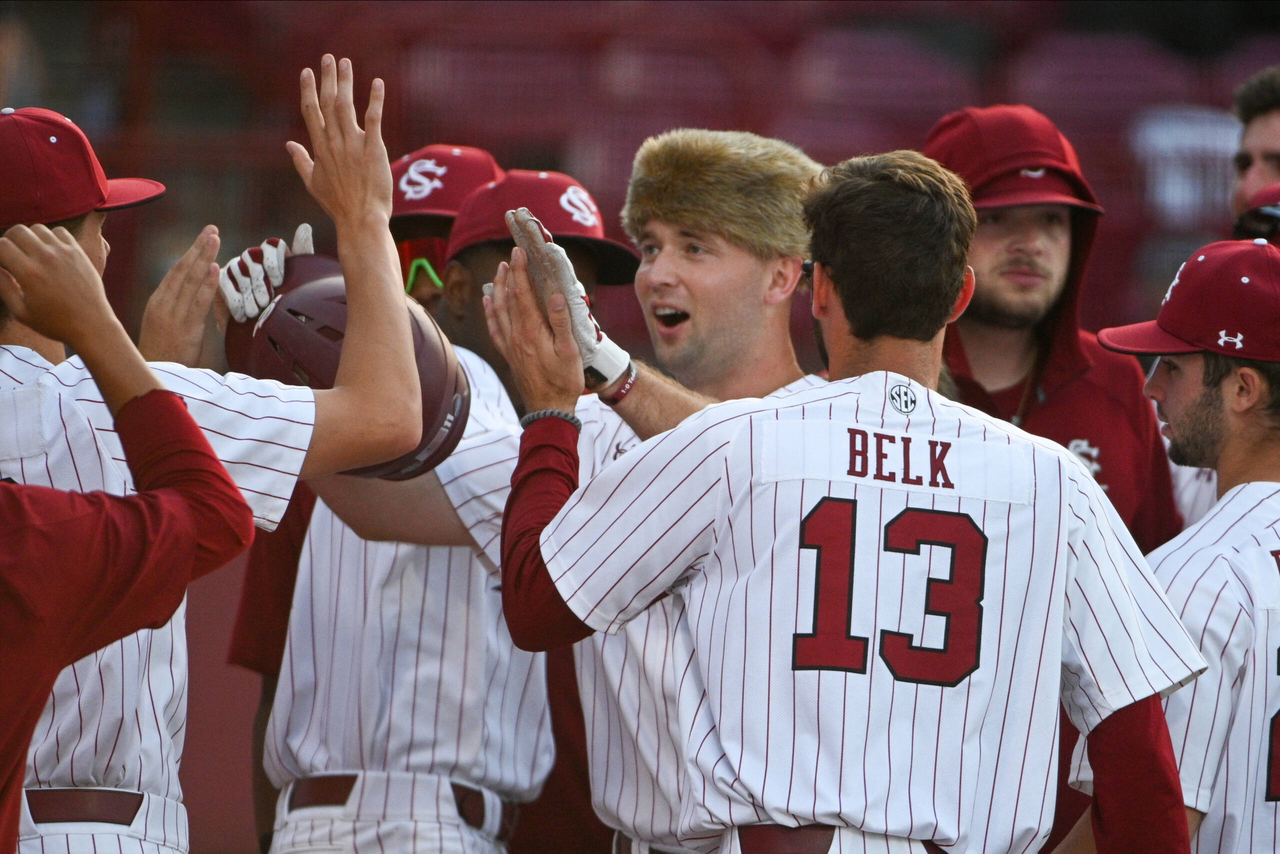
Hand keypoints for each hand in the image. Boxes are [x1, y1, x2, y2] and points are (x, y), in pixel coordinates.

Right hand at [0, 224, 118, 347]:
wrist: (92, 325)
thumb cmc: (55, 323)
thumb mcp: (21, 312)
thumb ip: (4, 287)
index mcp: (29, 273)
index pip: (2, 245)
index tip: (2, 263)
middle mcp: (46, 258)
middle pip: (17, 231)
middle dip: (9, 241)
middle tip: (12, 255)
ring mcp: (64, 253)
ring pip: (38, 228)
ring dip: (30, 237)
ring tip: (31, 253)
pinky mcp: (79, 253)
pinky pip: (60, 232)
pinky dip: (51, 237)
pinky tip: (51, 251)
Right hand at [138, 225, 220, 363]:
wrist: (151, 377)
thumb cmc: (159, 354)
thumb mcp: (162, 325)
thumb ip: (175, 308)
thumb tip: (192, 292)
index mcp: (157, 302)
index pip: (175, 271)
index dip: (190, 252)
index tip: (203, 237)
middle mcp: (164, 304)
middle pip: (183, 270)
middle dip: (198, 247)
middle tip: (212, 229)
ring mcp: (175, 316)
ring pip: (191, 281)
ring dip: (205, 258)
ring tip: (215, 239)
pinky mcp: (187, 330)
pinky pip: (199, 303)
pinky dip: (207, 285)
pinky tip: (215, 269)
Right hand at [217, 224, 313, 322]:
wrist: (269, 332)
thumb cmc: (288, 305)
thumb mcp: (300, 279)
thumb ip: (303, 252)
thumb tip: (304, 226)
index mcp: (273, 253)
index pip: (272, 246)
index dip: (273, 263)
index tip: (279, 282)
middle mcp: (253, 257)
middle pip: (253, 258)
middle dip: (259, 282)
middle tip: (266, 302)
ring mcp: (235, 267)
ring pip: (237, 270)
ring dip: (247, 292)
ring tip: (255, 311)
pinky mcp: (221, 280)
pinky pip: (223, 283)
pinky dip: (234, 299)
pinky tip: (242, 315)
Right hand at [286, 55, 390, 233]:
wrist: (360, 220)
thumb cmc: (338, 205)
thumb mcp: (313, 183)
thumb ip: (301, 161)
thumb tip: (289, 145)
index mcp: (320, 148)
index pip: (311, 112)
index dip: (308, 90)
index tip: (307, 72)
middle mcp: (334, 142)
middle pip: (327, 103)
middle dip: (327, 78)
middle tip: (328, 58)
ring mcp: (353, 145)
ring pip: (346, 106)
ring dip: (346, 82)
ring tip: (346, 63)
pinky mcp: (373, 150)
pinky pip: (374, 119)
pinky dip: (375, 100)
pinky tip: (378, 83)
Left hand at [506, 207, 629, 389]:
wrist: (549, 409)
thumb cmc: (564, 381)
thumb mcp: (570, 352)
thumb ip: (562, 323)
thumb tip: (556, 296)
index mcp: (532, 331)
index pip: (522, 294)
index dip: (520, 271)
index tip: (519, 252)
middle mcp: (517, 336)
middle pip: (508, 298)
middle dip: (509, 275)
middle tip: (510, 256)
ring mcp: (511, 345)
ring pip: (498, 311)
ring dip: (498, 289)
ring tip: (499, 271)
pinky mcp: (509, 355)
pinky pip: (494, 329)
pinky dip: (489, 312)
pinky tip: (488, 302)